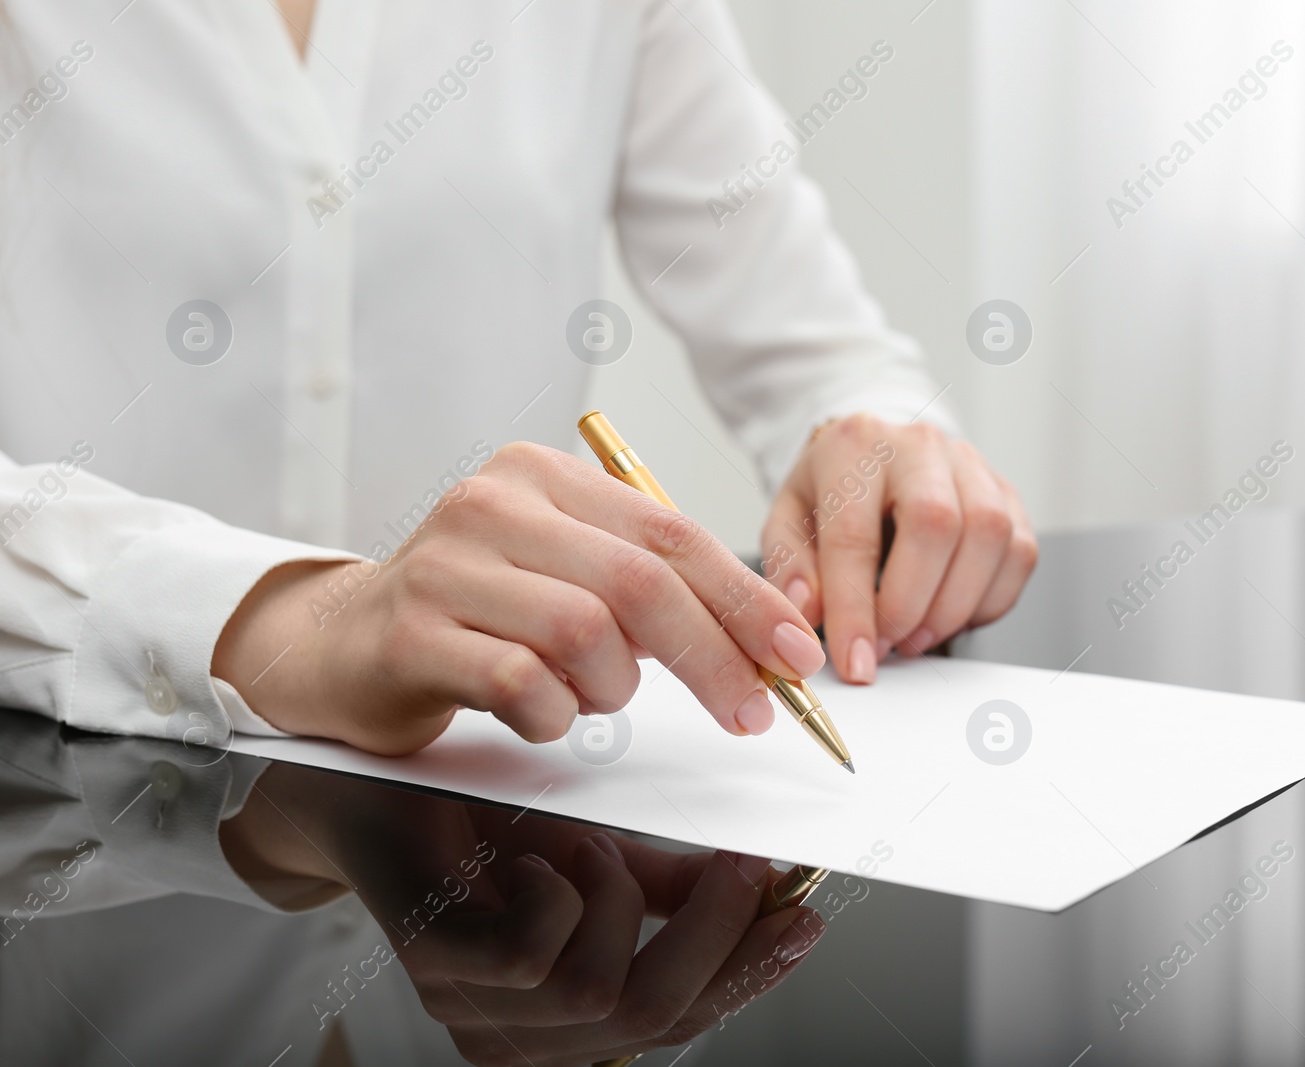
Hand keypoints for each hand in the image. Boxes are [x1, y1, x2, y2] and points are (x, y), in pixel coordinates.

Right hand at [213, 443, 826, 754]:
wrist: (342, 644)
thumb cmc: (478, 613)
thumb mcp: (567, 573)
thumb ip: (652, 588)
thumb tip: (767, 639)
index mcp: (543, 475)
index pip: (671, 532)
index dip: (745, 600)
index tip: (795, 656)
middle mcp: (493, 503)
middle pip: (640, 583)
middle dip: (714, 657)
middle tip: (751, 712)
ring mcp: (446, 565)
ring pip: (586, 634)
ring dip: (614, 689)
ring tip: (592, 697)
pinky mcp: (412, 632)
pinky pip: (523, 684)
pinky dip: (557, 717)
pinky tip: (545, 714)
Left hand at [220, 763, 824, 1065]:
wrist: (380, 789)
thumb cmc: (486, 827)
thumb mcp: (604, 856)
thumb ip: (674, 887)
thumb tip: (768, 886)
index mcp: (566, 1022)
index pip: (679, 1023)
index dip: (749, 975)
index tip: (804, 919)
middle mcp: (522, 1036)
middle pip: (650, 1020)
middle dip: (714, 940)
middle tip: (746, 867)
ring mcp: (473, 1008)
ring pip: (595, 990)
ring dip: (620, 904)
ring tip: (605, 845)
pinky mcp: (435, 964)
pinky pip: (530, 956)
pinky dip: (560, 895)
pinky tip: (547, 858)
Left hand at [762, 415, 1036, 682]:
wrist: (874, 456)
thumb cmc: (832, 492)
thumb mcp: (789, 520)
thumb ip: (791, 566)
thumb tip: (808, 612)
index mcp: (854, 447)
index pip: (855, 534)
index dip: (856, 609)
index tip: (856, 663)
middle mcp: (919, 446)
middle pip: (936, 525)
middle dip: (911, 605)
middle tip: (888, 647)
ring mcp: (971, 466)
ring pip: (988, 537)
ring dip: (953, 607)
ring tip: (916, 636)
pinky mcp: (1008, 493)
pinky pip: (1020, 553)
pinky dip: (990, 602)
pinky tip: (951, 615)